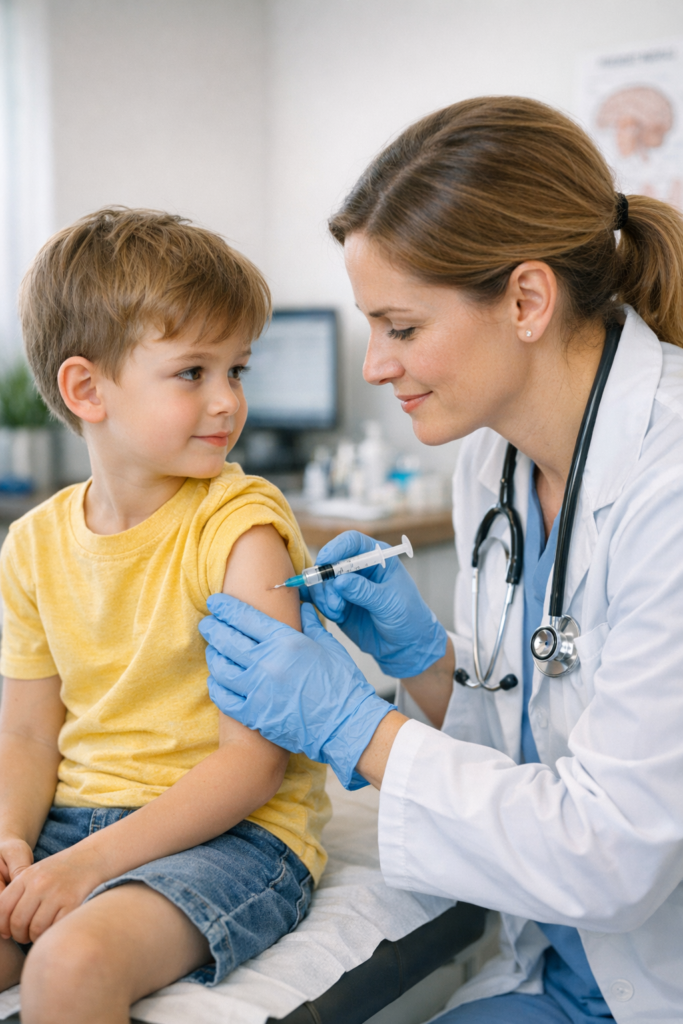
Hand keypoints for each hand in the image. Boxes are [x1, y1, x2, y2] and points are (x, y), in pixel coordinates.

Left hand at [0, 842, 104, 943]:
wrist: (92, 858)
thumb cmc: (61, 871)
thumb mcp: (35, 874)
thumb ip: (18, 896)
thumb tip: (4, 929)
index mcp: (26, 876)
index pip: (2, 908)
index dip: (1, 926)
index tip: (7, 933)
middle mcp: (39, 884)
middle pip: (17, 922)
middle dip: (19, 935)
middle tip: (26, 936)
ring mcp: (56, 893)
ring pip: (35, 929)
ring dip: (36, 937)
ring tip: (41, 932)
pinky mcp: (72, 902)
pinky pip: (54, 928)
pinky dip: (52, 933)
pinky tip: (55, 928)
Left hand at [200, 597, 395, 788]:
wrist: (345, 725)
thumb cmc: (341, 685)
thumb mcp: (329, 647)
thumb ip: (311, 625)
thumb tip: (302, 607)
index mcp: (285, 642)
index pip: (246, 618)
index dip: (226, 608)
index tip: (215, 603)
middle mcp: (267, 663)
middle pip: (227, 640)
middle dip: (213, 628)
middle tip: (207, 624)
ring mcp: (257, 690)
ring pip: (221, 668)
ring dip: (213, 656)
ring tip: (212, 650)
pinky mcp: (254, 715)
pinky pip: (224, 698)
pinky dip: (216, 686)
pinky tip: (216, 681)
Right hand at [300, 531, 446, 677]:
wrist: (406, 645)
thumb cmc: (408, 617)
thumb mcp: (389, 603)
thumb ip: (364, 591)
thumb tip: (339, 581)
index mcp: (377, 558)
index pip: (352, 542)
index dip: (336, 548)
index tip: (325, 562)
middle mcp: (360, 568)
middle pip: (331, 561)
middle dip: (326, 580)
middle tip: (334, 602)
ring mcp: (347, 585)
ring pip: (323, 582)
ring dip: (325, 597)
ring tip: (337, 612)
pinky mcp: (339, 602)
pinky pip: (321, 598)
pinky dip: (323, 606)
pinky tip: (336, 616)